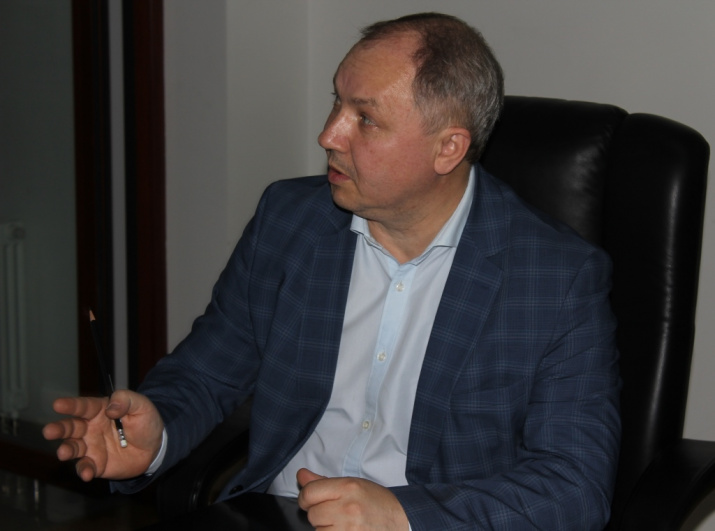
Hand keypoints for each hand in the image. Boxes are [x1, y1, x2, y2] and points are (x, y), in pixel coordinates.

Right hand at [42, 389, 163, 481]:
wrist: (155, 447)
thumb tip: (110, 408)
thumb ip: (126, 400)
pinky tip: (87, 473)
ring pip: (73, 447)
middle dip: (59, 429)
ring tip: (64, 453)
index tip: (57, 404)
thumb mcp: (142, 406)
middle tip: (49, 431)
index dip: (71, 405)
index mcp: (100, 410)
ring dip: (66, 450)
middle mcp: (90, 428)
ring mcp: (91, 447)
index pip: (83, 406)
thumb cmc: (145, 422)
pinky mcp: (96, 464)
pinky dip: (84, 470)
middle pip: (70, 427)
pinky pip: (86, 467)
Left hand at [297, 468, 408, 529]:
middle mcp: (348, 508)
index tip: (311, 501)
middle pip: (312, 514)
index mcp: (348, 487)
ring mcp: (349, 529)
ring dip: (326, 530)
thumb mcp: (353, 485)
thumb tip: (301, 475)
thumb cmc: (377, 503)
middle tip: (335, 514)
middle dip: (320, 515)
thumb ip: (323, 482)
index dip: (306, 498)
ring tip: (342, 525)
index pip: (310, 493)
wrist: (402, 521)